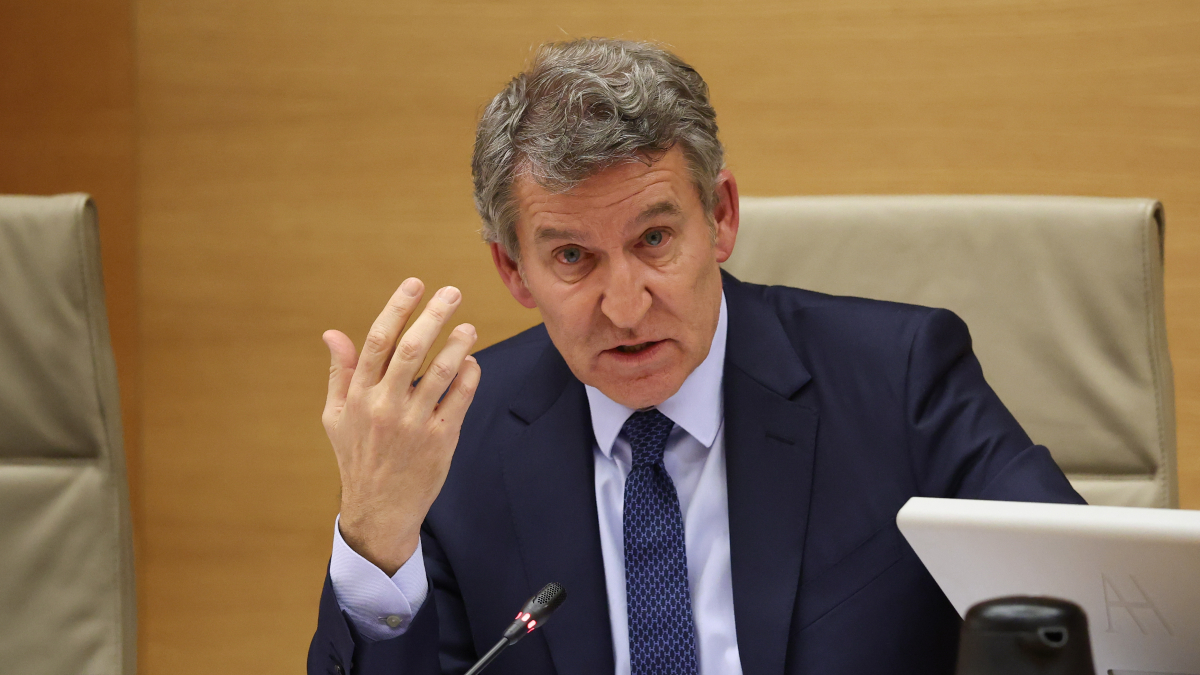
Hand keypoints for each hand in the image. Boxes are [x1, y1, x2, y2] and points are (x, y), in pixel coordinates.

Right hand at [322, 278, 480, 574]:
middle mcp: (385, 406)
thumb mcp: (337, 416)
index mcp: (358, 395)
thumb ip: (340, 373)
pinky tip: (471, 363)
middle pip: (412, 349)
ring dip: (458, 344)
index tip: (415, 284)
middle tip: (452, 293)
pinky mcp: (440, 441)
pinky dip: (469, 377)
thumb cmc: (357, 457)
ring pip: (441, 372)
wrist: (379, 510)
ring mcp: (414, 424)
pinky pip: (460, 399)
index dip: (397, 308)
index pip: (377, 340)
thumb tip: (332, 333)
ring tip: (468, 328)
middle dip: (434, 315)